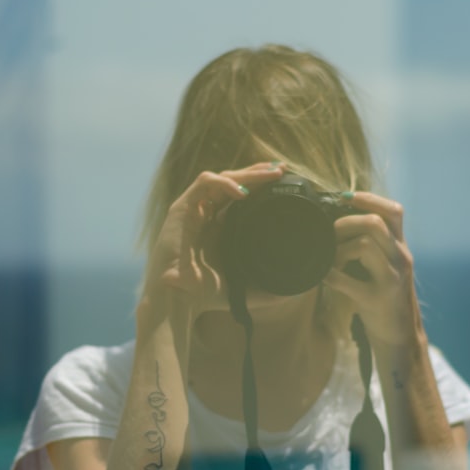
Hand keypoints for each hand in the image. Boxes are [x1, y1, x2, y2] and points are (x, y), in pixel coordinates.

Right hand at [141, 162, 283, 317]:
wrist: (177, 301)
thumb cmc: (205, 295)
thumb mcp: (244, 288)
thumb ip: (266, 288)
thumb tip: (292, 293)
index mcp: (220, 226)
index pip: (242, 195)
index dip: (262, 185)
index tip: (285, 180)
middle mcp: (207, 214)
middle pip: (234, 182)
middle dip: (258, 173)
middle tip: (282, 169)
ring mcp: (194, 209)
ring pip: (221, 178)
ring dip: (247, 173)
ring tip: (271, 174)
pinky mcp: (181, 209)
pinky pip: (203, 185)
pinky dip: (223, 183)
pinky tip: (243, 192)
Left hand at [323, 192, 422, 346]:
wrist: (400, 336)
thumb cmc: (385, 298)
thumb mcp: (386, 266)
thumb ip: (373, 245)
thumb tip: (339, 222)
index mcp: (400, 248)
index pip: (393, 211)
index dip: (368, 199)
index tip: (344, 197)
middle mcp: (401, 259)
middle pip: (376, 223)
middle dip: (345, 222)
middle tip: (329, 233)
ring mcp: (391, 279)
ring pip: (365, 246)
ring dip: (339, 249)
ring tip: (329, 259)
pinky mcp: (377, 300)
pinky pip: (348, 281)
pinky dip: (329, 275)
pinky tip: (323, 276)